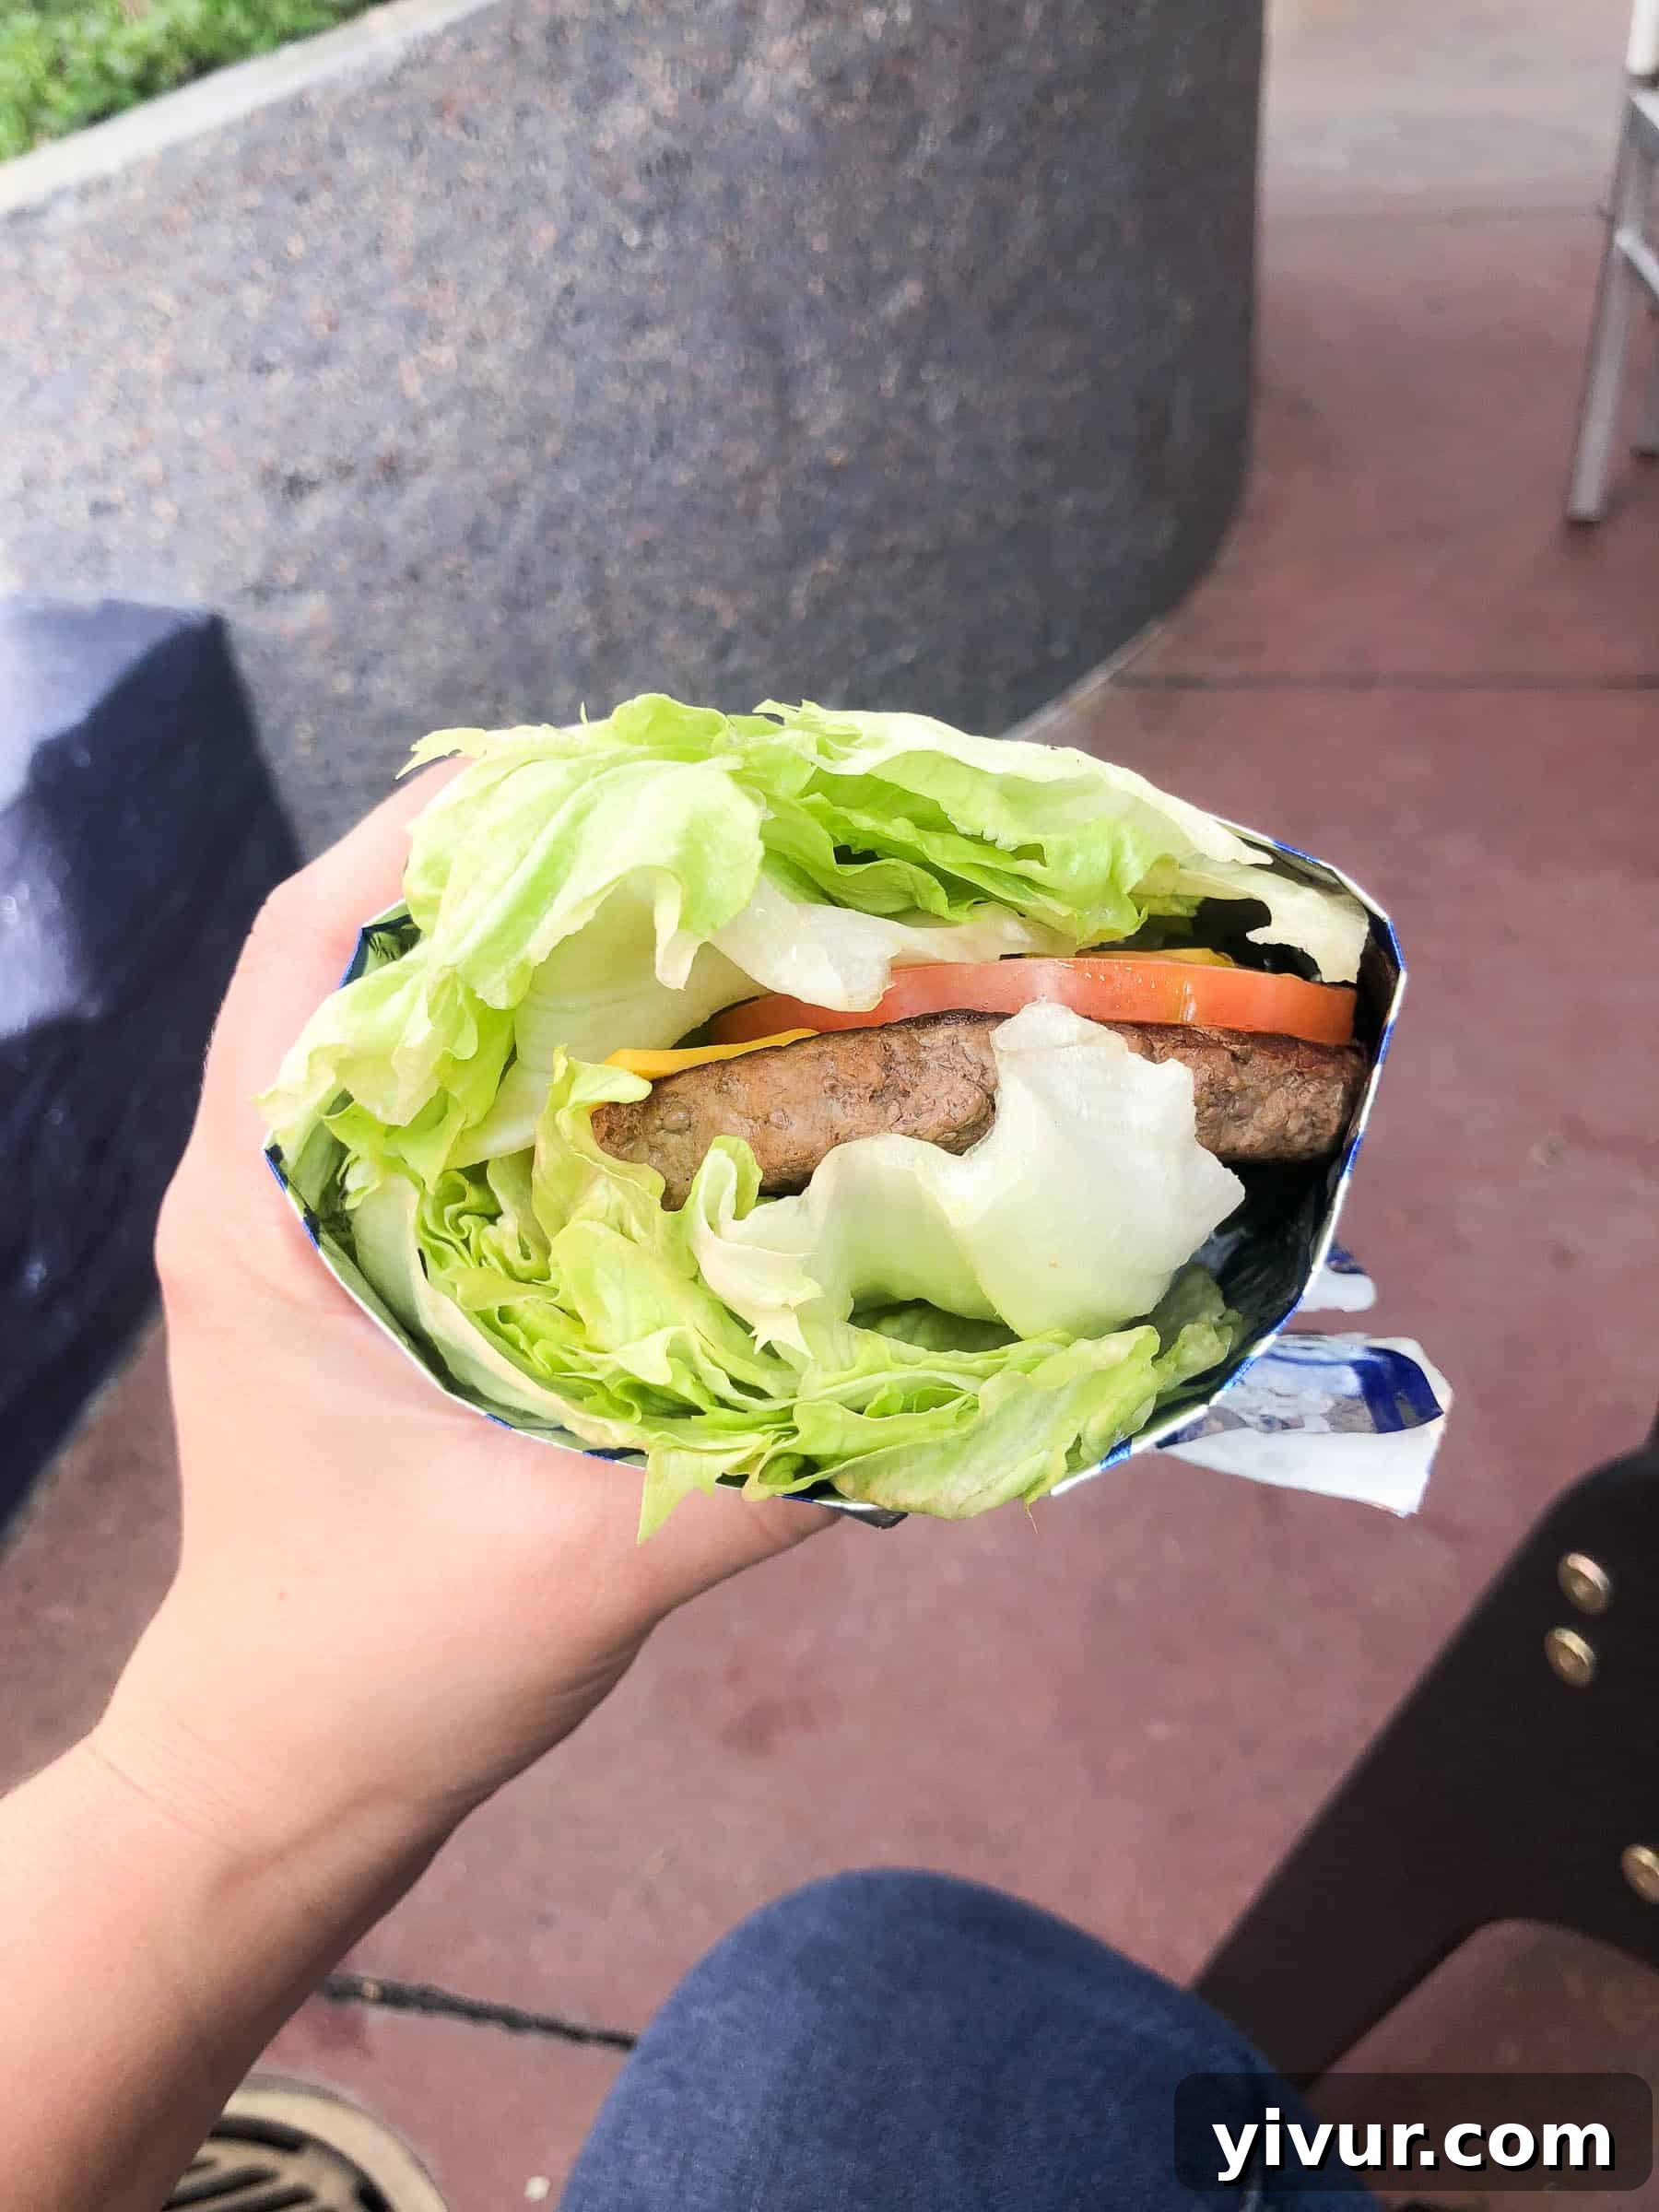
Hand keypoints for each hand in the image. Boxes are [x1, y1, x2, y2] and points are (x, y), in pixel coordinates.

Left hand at [102, 772, 831, 1874]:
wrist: (290, 1769)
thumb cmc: (386, 1668)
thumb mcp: (580, 1567)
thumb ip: (763, 1471)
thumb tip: (961, 1357)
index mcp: (265, 1211)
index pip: (311, 943)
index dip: (439, 829)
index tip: (600, 773)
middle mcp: (274, 1182)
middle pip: (374, 951)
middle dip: (525, 862)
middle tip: (702, 824)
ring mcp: (315, 1219)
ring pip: (416, 1021)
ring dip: (542, 948)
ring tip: (708, 903)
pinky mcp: (370, 1261)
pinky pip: (454, 1106)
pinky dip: (552, 1050)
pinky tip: (678, 1054)